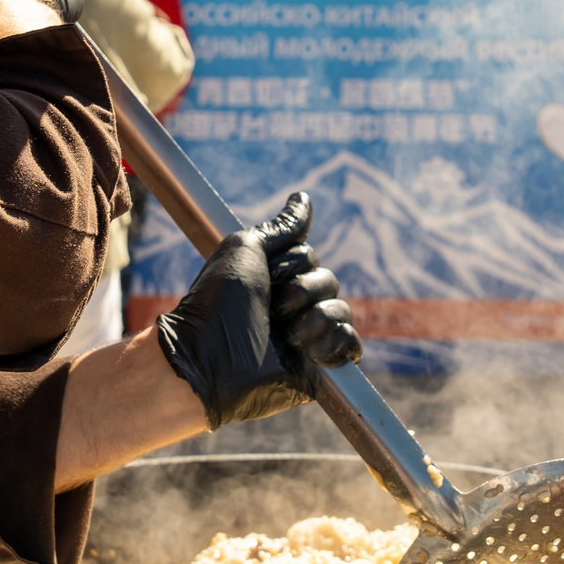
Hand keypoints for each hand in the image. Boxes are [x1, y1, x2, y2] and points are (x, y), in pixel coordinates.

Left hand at [154, 192, 362, 429]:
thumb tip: (304, 198)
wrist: (212, 359)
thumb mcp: (244, 249)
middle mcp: (292, 305)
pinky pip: (351, 344)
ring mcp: (307, 336)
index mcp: (273, 279)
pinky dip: (337, 343)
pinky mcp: (319, 366)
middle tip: (271, 311)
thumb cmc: (220, 303)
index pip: (309, 257)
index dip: (291, 264)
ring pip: (341, 311)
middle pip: (329, 281)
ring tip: (287, 338)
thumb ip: (280, 228)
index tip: (264, 277)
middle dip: (301, 293)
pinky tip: (312, 352)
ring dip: (315, 320)